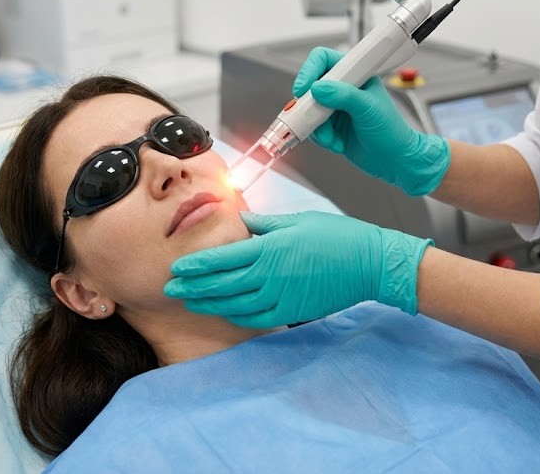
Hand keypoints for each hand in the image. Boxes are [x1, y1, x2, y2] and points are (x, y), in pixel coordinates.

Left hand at [164, 211, 431, 328]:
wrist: (369, 263)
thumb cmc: (336, 237)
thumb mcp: (296, 221)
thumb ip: (264, 225)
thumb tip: (241, 222)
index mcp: (269, 249)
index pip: (221, 259)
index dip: (195, 265)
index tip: (177, 267)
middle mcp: (270, 275)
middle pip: (221, 284)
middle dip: (192, 287)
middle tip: (171, 288)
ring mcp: (280, 296)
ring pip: (234, 304)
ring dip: (209, 303)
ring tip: (191, 301)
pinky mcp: (292, 310)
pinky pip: (256, 318)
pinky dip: (236, 316)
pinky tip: (225, 312)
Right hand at [295, 47, 450, 195]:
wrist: (393, 159)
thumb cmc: (391, 130)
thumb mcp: (369, 108)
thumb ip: (344, 96)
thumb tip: (318, 88)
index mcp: (355, 74)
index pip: (324, 60)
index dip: (310, 70)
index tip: (304, 88)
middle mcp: (342, 88)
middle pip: (310, 86)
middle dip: (309, 105)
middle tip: (311, 117)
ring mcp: (334, 107)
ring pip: (308, 110)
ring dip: (317, 127)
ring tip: (332, 138)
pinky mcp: (330, 126)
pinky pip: (312, 127)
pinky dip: (320, 137)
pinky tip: (336, 144)